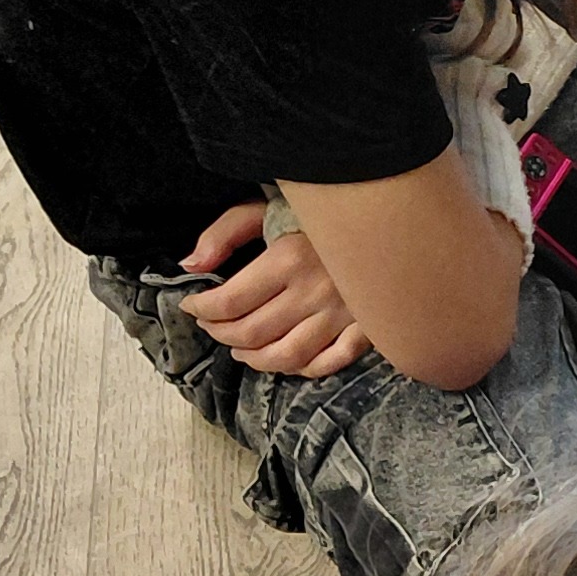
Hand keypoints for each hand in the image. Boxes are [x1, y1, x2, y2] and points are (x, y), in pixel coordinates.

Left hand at [177, 199, 372, 376]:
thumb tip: (191, 265)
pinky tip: (287, 359)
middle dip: (220, 333)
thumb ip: (225, 233)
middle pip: (252, 333)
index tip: (192, 305)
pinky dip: (303, 368)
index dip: (201, 309)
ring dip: (255, 359)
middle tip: (212, 325)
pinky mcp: (368, 326)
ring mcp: (344, 313)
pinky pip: (330, 361)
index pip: (230, 301)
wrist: (385, 212)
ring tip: (241, 349)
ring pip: (288, 356)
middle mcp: (316, 291)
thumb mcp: (267, 207)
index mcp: (290, 258)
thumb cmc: (323, 211)